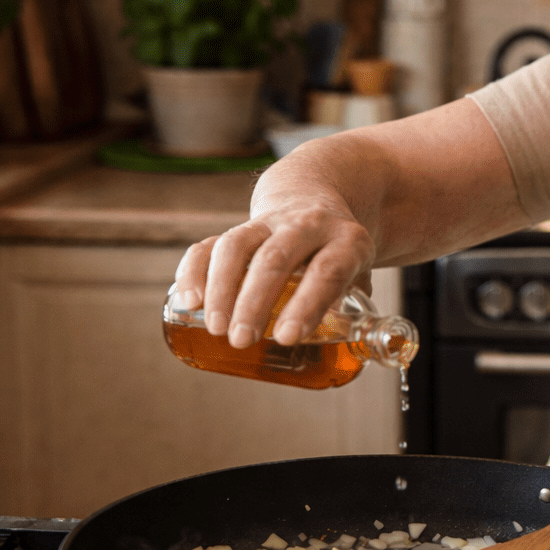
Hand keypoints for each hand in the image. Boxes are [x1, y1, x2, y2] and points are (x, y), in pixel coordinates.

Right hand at [172, 195, 374, 349]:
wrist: (318, 200)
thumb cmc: (340, 254)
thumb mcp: (359, 273)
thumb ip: (353, 309)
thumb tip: (336, 349)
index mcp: (346, 240)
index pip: (327, 270)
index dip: (307, 304)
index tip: (285, 338)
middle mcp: (308, 224)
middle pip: (275, 259)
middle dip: (254, 302)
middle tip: (241, 341)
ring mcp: (271, 221)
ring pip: (237, 246)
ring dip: (221, 289)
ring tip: (215, 328)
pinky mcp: (241, 226)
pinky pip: (212, 243)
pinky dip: (195, 270)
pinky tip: (190, 300)